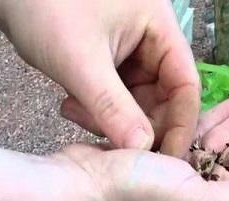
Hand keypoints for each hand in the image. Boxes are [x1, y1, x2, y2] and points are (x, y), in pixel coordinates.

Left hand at [0, 0, 199, 155]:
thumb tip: (142, 149)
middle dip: (138, 123)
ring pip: (139, 101)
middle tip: (108, 138)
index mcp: (160, 28)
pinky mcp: (111, 61)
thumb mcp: (80, 61)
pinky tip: (72, 106)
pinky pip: (118, 97)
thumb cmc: (42, 8)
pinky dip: (100, 109)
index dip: (182, 124)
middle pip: (165, 97)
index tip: (168, 158)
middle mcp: (153, 40)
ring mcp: (132, 51)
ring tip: (75, 112)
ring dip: (113, 119)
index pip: (186, 84)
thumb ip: (113, 107)